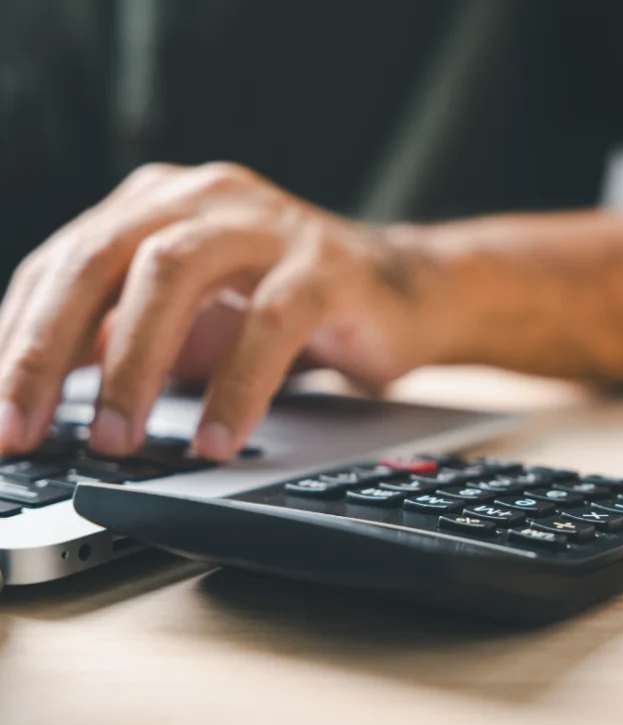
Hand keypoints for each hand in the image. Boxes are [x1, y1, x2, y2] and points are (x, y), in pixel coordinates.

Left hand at [0, 162, 447, 458]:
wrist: (399, 292)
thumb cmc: (282, 306)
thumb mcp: (187, 324)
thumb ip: (116, 342)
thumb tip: (32, 399)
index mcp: (156, 206)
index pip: (62, 264)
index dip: (16, 340)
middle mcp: (204, 199)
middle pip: (102, 257)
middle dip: (47, 350)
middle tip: (22, 431)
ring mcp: (268, 225)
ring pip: (176, 273)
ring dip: (134, 362)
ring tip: (114, 440)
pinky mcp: (327, 265)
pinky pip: (272, 322)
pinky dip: (238, 386)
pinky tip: (217, 440)